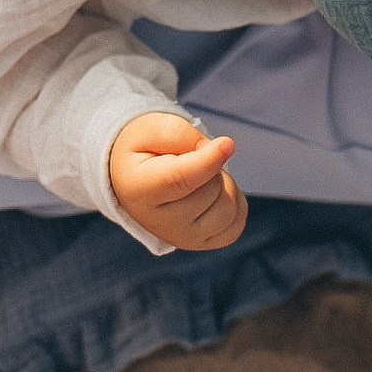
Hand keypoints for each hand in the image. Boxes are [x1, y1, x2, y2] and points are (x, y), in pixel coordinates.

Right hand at [109, 112, 247, 250]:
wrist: (134, 182)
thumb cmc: (145, 150)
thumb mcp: (150, 128)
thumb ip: (179, 134)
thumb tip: (215, 150)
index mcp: (140, 190)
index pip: (180, 180)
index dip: (207, 161)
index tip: (228, 143)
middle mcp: (160, 222)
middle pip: (210, 191)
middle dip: (211, 164)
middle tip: (191, 159)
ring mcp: (182, 238)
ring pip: (227, 208)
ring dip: (223, 183)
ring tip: (202, 176)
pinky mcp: (201, 244)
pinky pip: (236, 224)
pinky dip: (234, 202)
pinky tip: (215, 192)